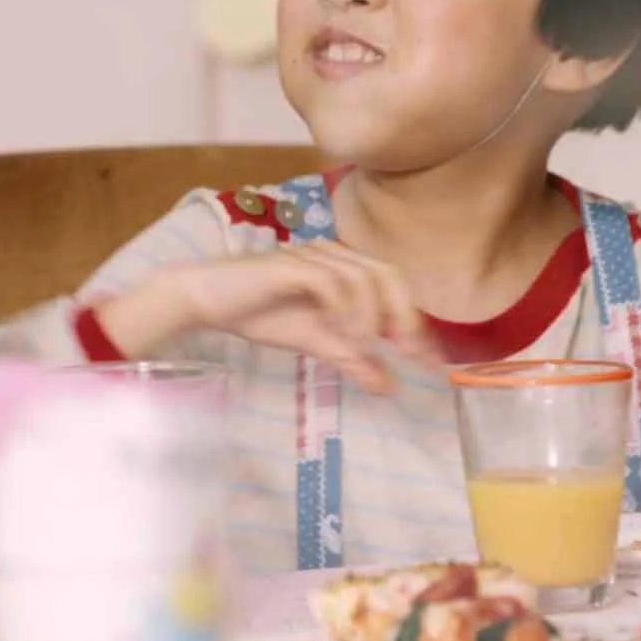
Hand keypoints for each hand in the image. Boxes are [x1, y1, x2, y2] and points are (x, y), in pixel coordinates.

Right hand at [103, 241, 442, 392]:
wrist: (207, 299)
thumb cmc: (260, 313)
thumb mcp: (314, 342)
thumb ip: (351, 359)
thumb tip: (390, 386)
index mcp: (345, 268)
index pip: (394, 287)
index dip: (415, 322)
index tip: (432, 362)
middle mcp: (335, 254)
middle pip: (389, 274)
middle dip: (404, 316)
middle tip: (409, 354)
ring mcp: (314, 256)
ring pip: (364, 277)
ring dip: (373, 317)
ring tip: (370, 349)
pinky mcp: (292, 265)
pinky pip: (332, 282)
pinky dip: (346, 310)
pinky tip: (345, 337)